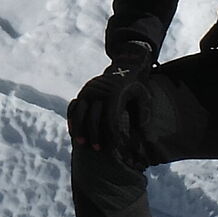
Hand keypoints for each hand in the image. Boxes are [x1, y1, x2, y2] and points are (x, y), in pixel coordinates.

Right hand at [68, 42, 155, 161]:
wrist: (125, 67)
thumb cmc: (136, 87)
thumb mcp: (145, 96)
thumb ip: (144, 113)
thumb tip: (141, 130)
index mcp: (115, 94)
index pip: (111, 119)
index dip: (112, 135)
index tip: (115, 148)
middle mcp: (99, 92)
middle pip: (93, 118)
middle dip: (94, 135)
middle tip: (97, 149)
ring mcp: (89, 91)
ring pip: (80, 113)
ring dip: (80, 129)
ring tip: (81, 144)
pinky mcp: (84, 92)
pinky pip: (74, 107)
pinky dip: (73, 120)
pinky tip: (73, 132)